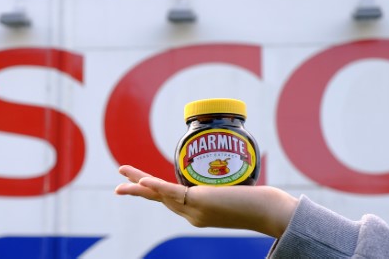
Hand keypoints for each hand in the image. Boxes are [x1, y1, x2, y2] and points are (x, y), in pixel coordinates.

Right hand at [114, 165, 297, 237]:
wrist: (271, 214)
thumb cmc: (261, 203)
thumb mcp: (238, 194)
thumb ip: (228, 187)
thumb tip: (233, 174)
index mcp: (196, 214)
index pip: (170, 201)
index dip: (153, 190)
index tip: (142, 180)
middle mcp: (192, 215)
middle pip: (158, 199)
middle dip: (135, 190)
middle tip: (117, 186)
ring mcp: (194, 211)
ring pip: (159, 195)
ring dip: (137, 184)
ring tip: (121, 175)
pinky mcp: (200, 202)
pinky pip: (171, 194)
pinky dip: (155, 187)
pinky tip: (141, 182)